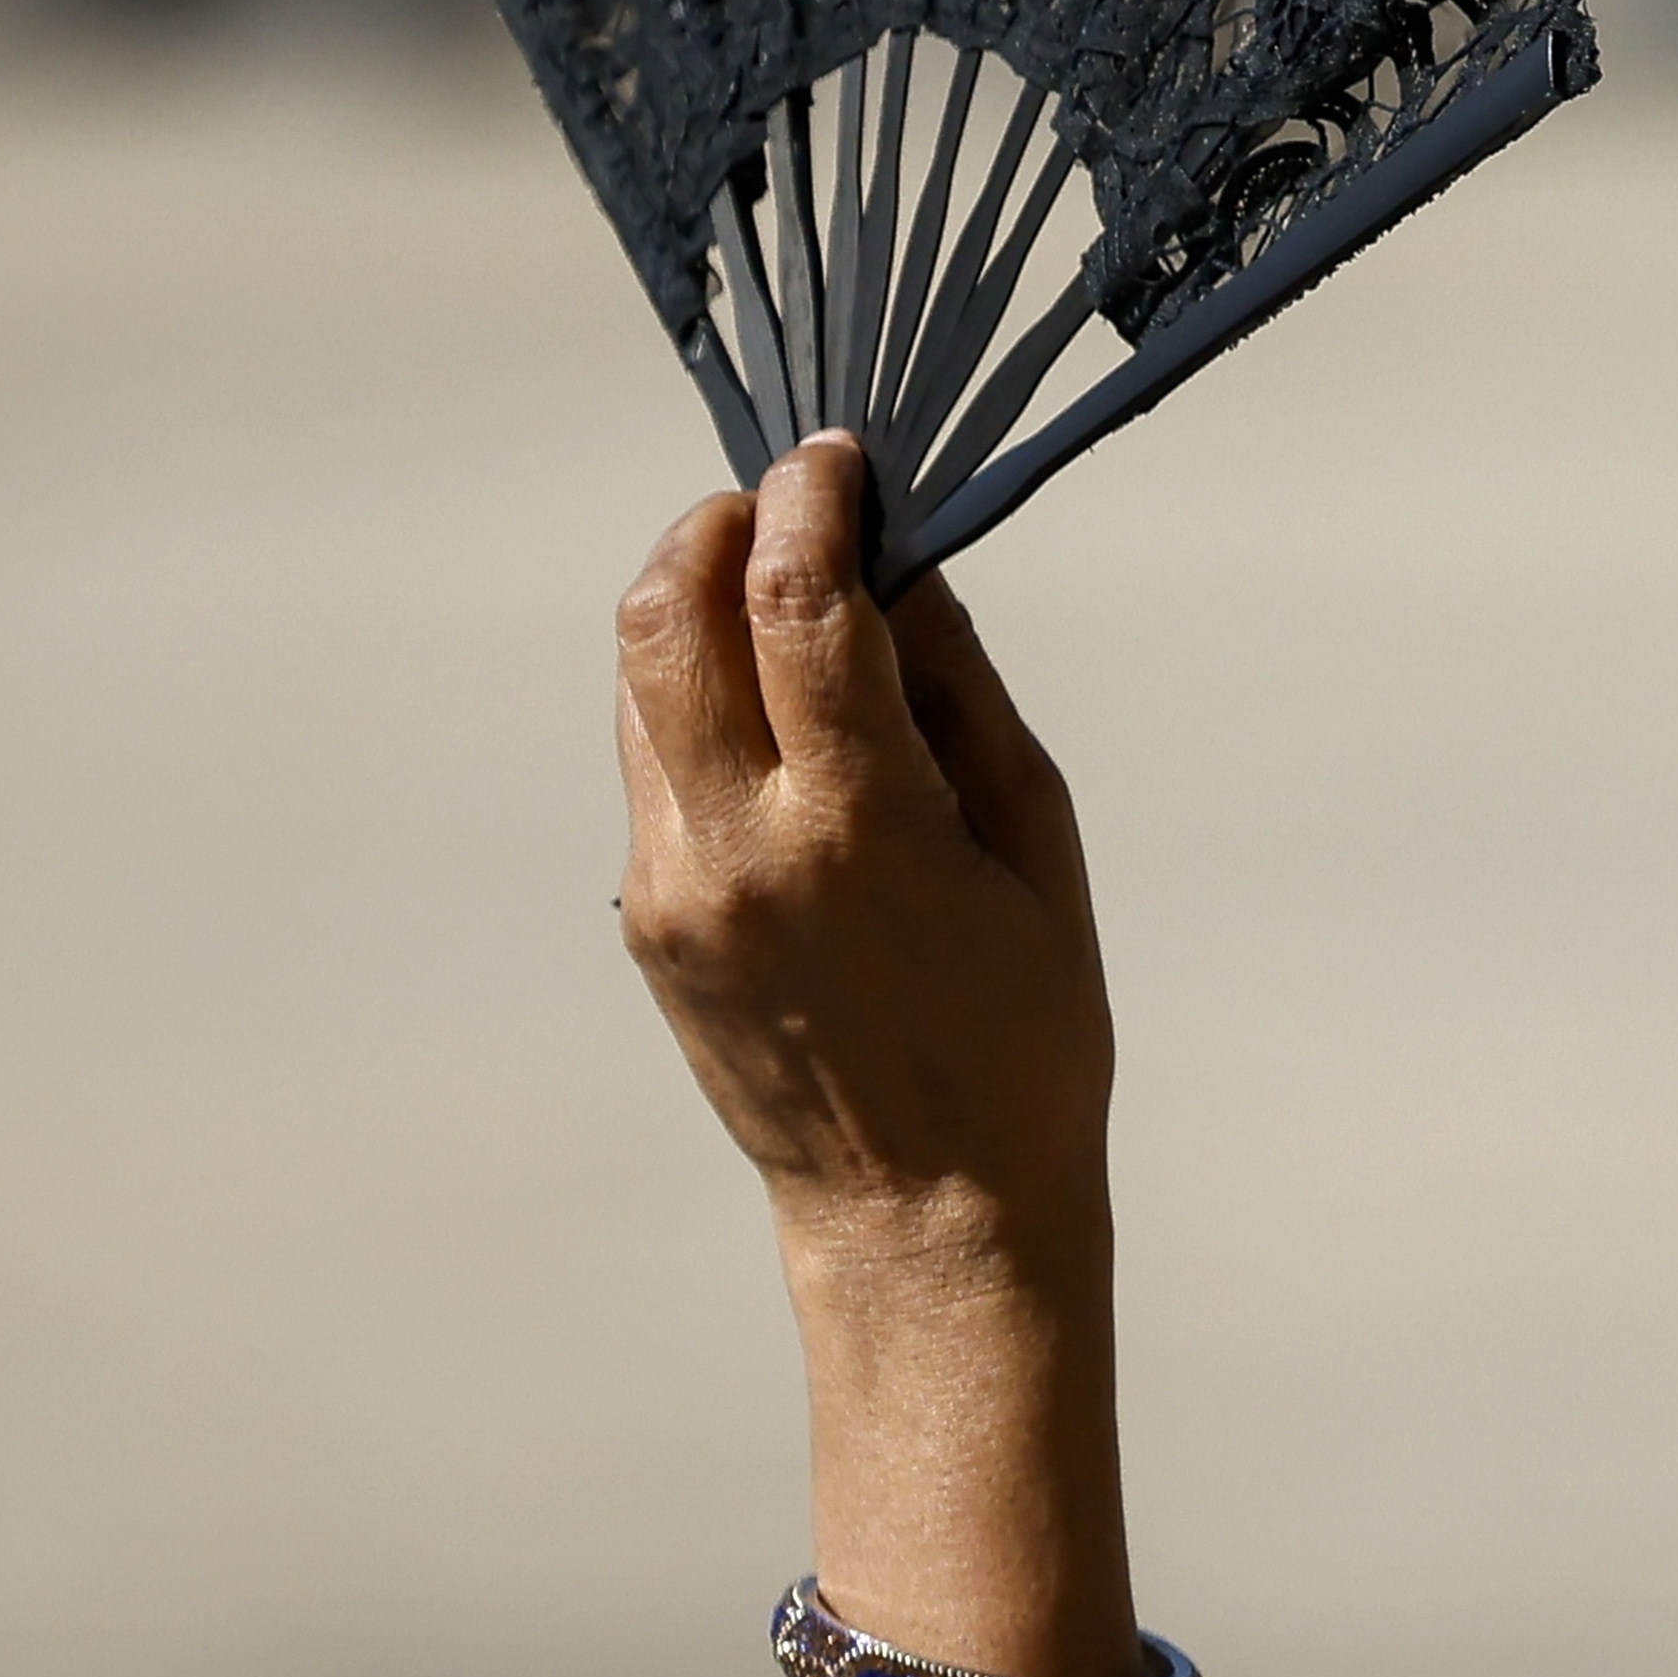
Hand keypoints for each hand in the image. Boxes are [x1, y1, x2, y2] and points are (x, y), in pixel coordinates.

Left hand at [611, 441, 1114, 1275]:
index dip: (813, 498)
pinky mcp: (644, 920)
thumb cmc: (1024, 1038)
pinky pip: (648, 763)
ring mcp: (672, 887)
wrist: (924, 1218)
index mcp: (859, 826)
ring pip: (637, 680)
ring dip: (694, 603)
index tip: (841, 458)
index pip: (797, 600)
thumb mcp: (1040, 851)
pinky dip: (692, 696)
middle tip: (782, 501)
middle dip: (718, 524)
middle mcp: (738, 847)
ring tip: (774, 592)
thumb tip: (904, 568)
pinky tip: (766, 708)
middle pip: (667, 614)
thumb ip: (964, 696)